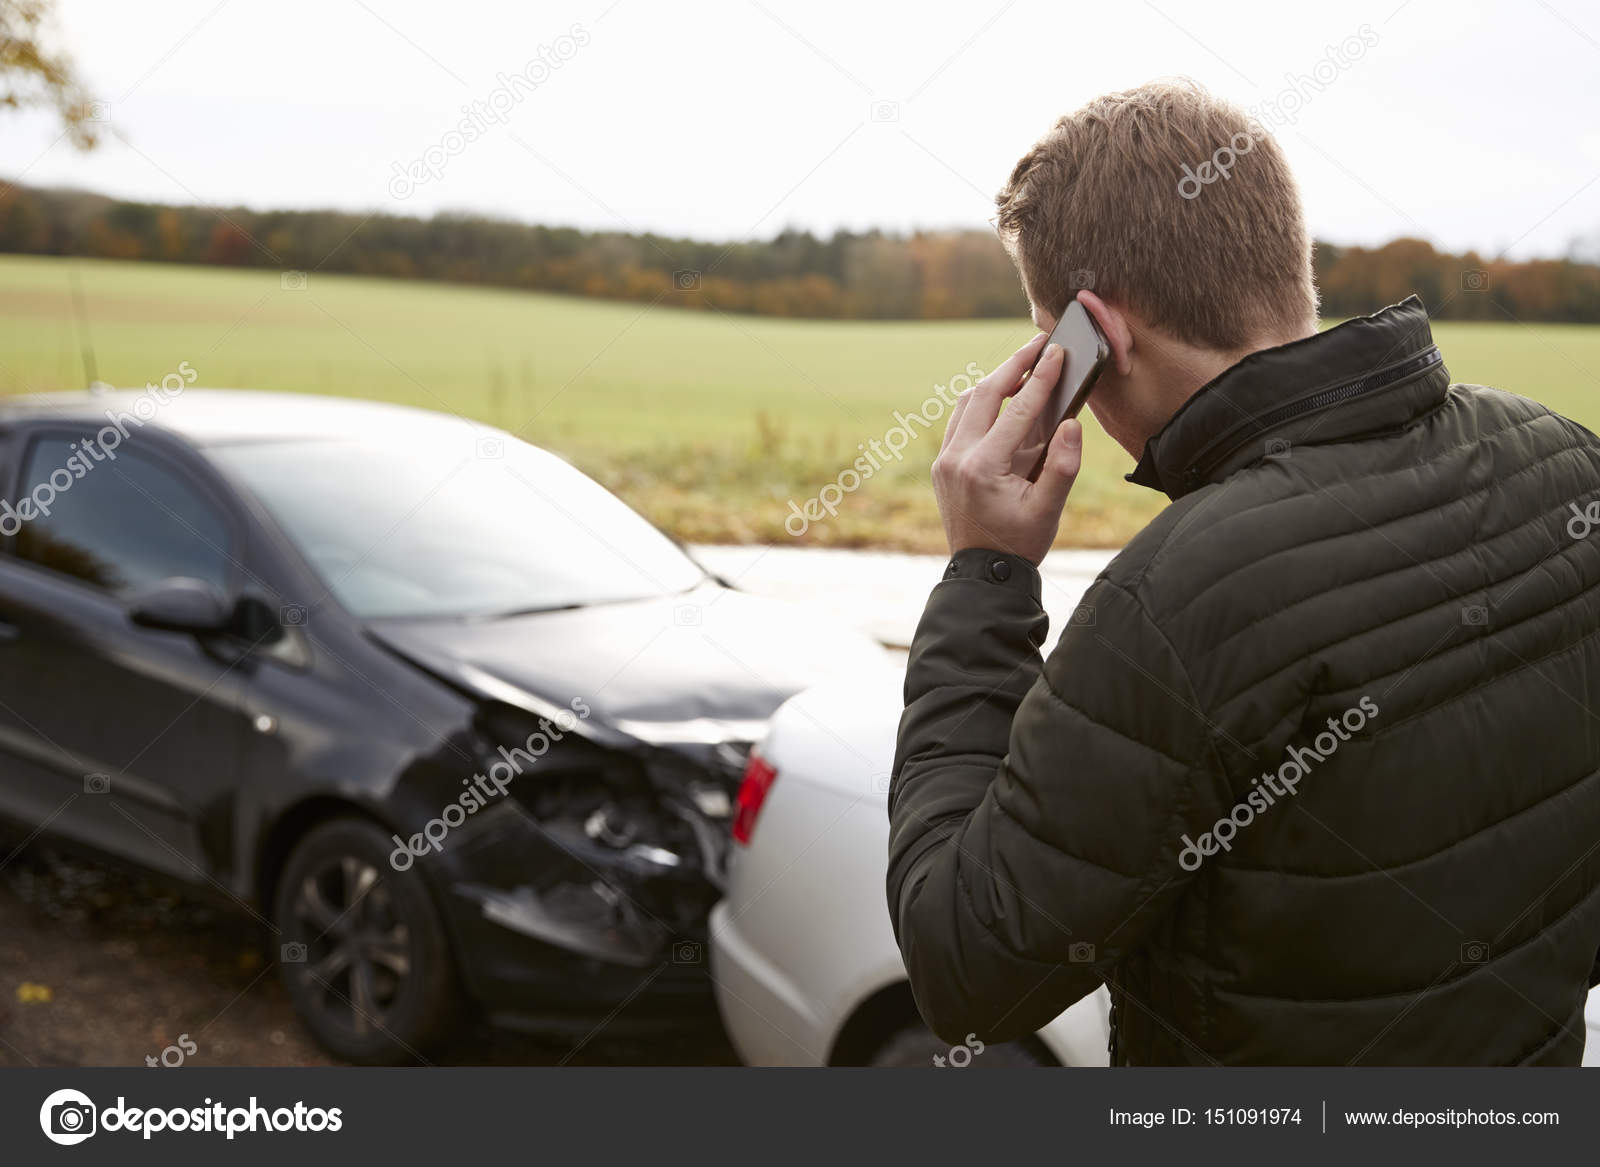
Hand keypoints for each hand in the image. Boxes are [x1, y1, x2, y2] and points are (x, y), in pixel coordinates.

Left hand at [930, 333, 1084, 564]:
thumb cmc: (1020, 543)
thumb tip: (1071, 423)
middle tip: (1040, 344)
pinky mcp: (943, 464)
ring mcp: (945, 460)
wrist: (983, 574)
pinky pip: (960, 420)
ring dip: (995, 381)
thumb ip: (1063, 466)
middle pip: (983, 394)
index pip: (1016, 410)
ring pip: (966, 403)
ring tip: (1025, 365)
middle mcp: (957, 458)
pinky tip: (1003, 396)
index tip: (1057, 351)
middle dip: (1013, 365)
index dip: (1040, 377)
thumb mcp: (1049, 509)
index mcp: (983, 467)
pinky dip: (981, 403)